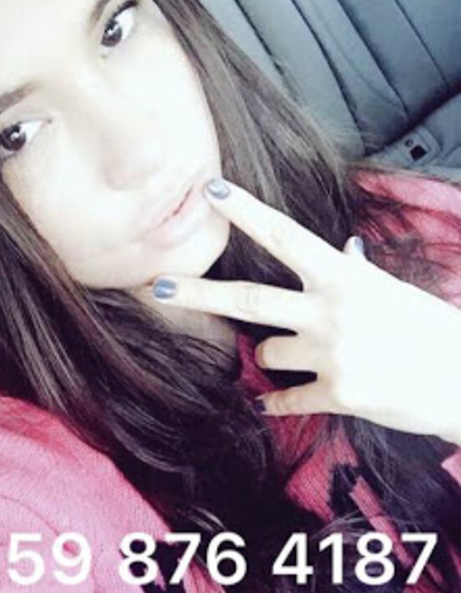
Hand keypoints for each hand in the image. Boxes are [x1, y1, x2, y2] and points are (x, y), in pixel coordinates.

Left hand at [150, 178, 460, 441]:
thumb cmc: (432, 329)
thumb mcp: (391, 290)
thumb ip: (355, 276)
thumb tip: (344, 252)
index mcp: (345, 276)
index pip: (286, 236)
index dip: (246, 212)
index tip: (210, 189)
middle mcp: (332, 312)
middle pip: (248, 300)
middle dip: (198, 294)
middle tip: (159, 286)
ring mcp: (332, 355)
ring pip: (266, 353)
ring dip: (271, 355)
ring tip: (303, 358)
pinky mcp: (337, 395)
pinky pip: (284, 399)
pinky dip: (277, 402)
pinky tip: (276, 403)